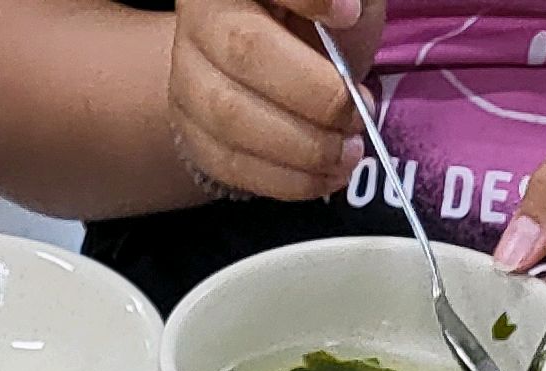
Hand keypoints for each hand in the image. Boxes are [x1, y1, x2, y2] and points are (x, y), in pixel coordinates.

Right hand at [167, 0, 384, 202]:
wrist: (268, 67)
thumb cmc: (313, 22)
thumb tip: (348, 16)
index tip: (349, 16)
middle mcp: (200, 18)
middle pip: (245, 51)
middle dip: (313, 92)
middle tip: (357, 112)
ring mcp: (187, 78)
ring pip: (232, 117)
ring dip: (301, 146)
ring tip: (348, 151)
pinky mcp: (190, 132)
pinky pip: (230, 164)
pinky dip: (285, 179)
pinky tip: (325, 176)